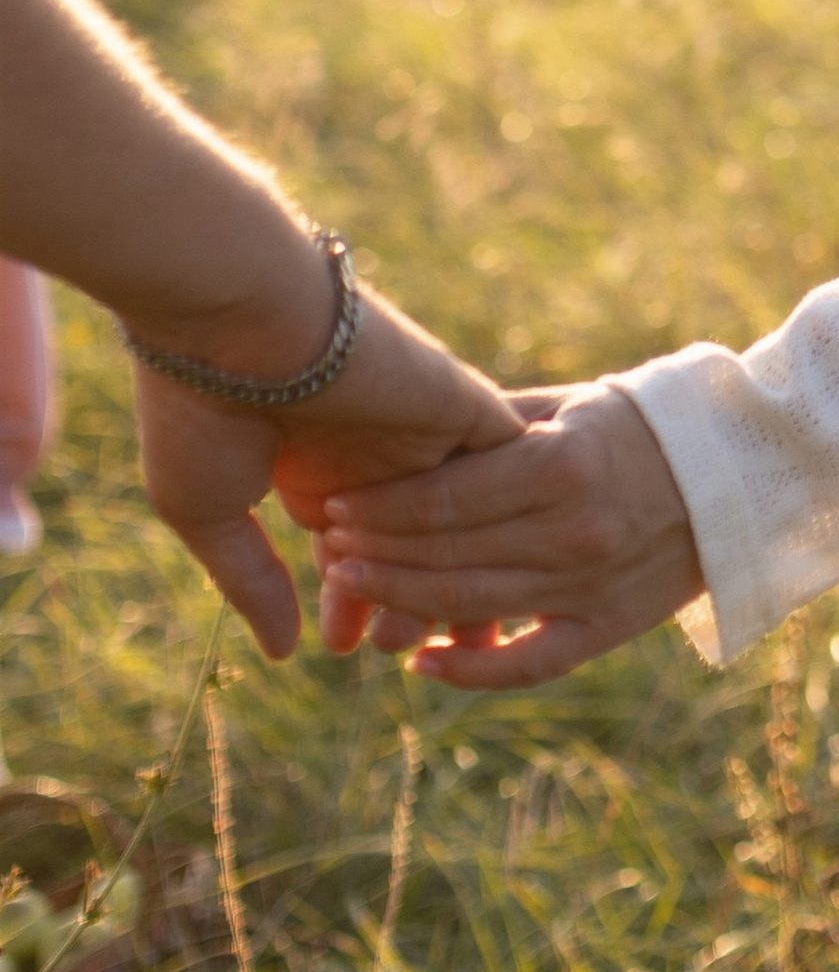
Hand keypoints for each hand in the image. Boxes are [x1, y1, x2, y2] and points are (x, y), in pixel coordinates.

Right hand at [134, 288, 522, 661]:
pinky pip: (505, 466)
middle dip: (409, 602)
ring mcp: (419, 423)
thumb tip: (282, 650)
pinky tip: (504, 562)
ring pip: (462, 516)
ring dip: (452, 573)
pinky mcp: (461, 401)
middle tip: (396, 652)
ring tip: (437, 632)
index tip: (343, 646)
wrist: (234, 319)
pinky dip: (504, 514)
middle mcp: (373, 447)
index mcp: (314, 465)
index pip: (356, 549)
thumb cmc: (199, 407)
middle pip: (416, 542)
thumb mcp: (210, 509)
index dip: (354, 603)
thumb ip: (252, 580)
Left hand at [319, 381, 703, 685]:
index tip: (337, 502)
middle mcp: (572, 531)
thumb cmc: (642, 425)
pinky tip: (421, 663)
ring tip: (353, 589)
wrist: (739, 473)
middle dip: (378, 551)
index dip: (383, 506)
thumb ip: (495, 422)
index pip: (446, 498)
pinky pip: (528, 664)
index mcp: (562, 466)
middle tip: (328, 546)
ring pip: (472, 607)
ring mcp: (589, 586)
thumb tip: (411, 431)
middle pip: (448, 554)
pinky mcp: (607, 628)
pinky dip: (471, 671)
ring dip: (403, 601)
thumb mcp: (572, 406)